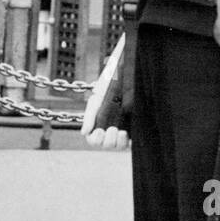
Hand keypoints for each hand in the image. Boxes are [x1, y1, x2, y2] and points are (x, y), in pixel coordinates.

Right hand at [80, 33, 128, 149]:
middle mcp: (110, 128)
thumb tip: (84, 133)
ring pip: (118, 146)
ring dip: (118, 142)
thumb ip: (90, 116)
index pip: (94, 140)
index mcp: (98, 123)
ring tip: (121, 131)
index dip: (96, 140)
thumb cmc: (108, 85)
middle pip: (106, 145)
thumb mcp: (96, 99)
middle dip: (108, 141)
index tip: (99, 131)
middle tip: (112, 129)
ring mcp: (123, 129)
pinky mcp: (135, 128)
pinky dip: (128, 142)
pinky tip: (127, 133)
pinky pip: (132, 143)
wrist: (126, 74)